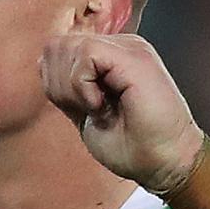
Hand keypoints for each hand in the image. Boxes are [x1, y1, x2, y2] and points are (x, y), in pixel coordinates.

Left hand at [40, 33, 203, 190]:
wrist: (165, 163)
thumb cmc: (131, 145)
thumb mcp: (85, 110)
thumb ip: (68, 84)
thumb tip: (44, 60)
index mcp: (110, 56)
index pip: (59, 49)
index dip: (54, 82)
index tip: (78, 110)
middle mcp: (120, 46)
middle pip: (58, 45)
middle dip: (58, 83)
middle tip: (85, 110)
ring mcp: (129, 48)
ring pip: (69, 46)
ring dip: (71, 86)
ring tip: (97, 108)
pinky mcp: (133, 57)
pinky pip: (86, 54)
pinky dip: (82, 86)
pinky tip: (101, 106)